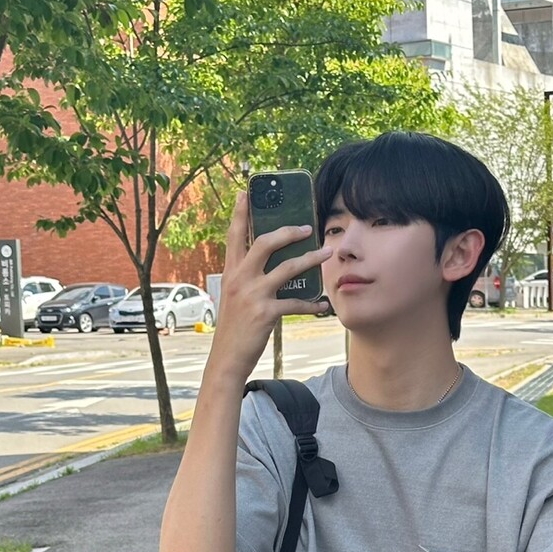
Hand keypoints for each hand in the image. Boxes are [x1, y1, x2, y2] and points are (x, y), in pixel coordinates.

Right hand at [212, 191, 330, 378]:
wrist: (226, 359)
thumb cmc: (234, 328)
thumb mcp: (234, 297)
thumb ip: (246, 278)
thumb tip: (269, 266)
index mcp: (231, 272)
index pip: (234, 235)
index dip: (240, 213)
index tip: (246, 193)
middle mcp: (240, 278)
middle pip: (265, 242)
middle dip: (288, 231)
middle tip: (308, 227)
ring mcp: (252, 295)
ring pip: (287, 268)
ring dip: (310, 260)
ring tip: (326, 253)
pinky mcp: (265, 313)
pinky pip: (295, 303)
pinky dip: (312, 304)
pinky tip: (324, 306)